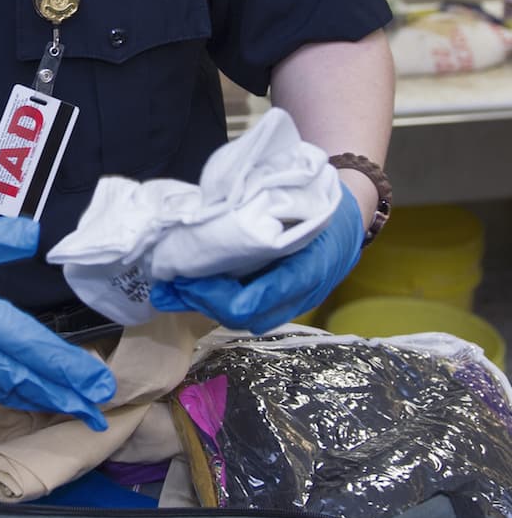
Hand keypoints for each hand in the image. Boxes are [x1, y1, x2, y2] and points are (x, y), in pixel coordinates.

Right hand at [0, 216, 116, 428]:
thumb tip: (30, 232)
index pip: (30, 348)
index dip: (67, 369)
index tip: (97, 382)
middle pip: (22, 379)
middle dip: (64, 394)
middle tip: (99, 408)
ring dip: (36, 399)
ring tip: (68, 406)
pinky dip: (2, 396)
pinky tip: (16, 396)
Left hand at [148, 186, 364, 333]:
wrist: (347, 214)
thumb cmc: (316, 200)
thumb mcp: (291, 199)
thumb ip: (255, 211)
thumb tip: (206, 214)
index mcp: (305, 269)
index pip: (251, 303)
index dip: (213, 295)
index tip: (184, 277)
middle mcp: (302, 294)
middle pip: (244, 317)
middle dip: (203, 302)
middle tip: (169, 284)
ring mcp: (296, 301)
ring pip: (247, 318)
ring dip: (209, 305)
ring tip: (176, 288)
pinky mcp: (286, 300)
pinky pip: (252, 310)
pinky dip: (223, 302)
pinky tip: (199, 288)